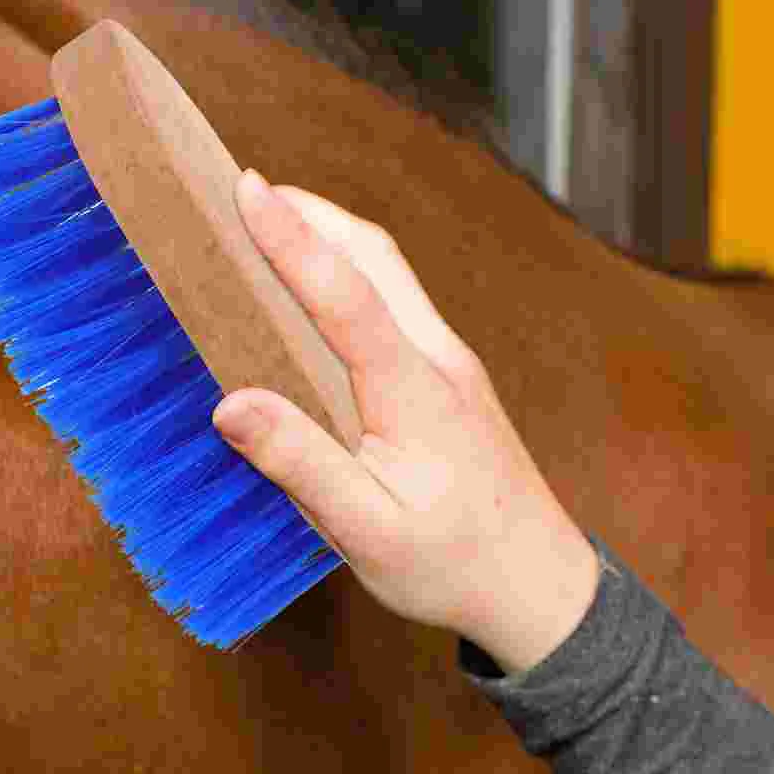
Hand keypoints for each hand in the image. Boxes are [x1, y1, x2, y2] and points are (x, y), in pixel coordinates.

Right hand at [212, 170, 598, 673]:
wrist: (540, 586)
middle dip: (308, 212)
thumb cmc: (456, 569)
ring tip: (268, 218)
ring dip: (330, 236)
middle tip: (239, 187)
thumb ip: (302, 466)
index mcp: (416, 393)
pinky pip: (397, 305)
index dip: (294, 240)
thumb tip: (233, 405)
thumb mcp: (370, 534)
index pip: (347, 296)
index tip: (245, 187)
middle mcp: (440, 362)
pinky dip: (349, 274)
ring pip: (390, 274)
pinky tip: (317, 290)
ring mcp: (453, 366)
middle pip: (375, 257)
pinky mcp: (453, 381)